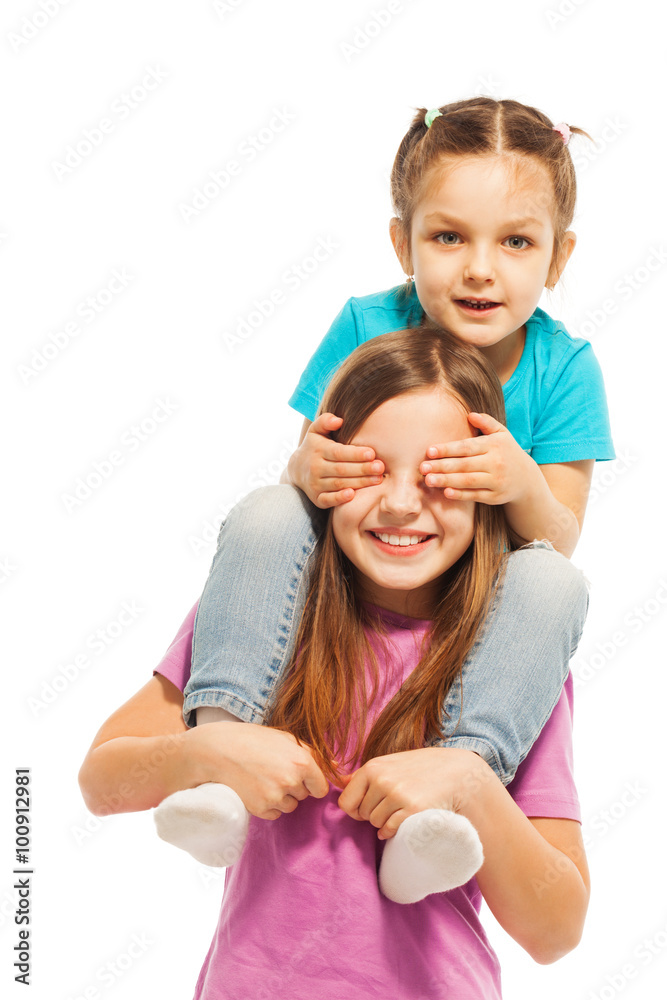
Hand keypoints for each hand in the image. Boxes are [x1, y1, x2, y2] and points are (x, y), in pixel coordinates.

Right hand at [186, 722, 329, 820]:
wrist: (215, 750)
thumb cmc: (251, 740)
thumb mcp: (284, 738)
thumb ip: (312, 753)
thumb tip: (337, 766)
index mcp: (302, 761)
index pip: (321, 787)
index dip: (310, 782)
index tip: (297, 775)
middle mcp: (292, 780)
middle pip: (304, 796)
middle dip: (293, 787)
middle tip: (272, 771)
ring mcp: (276, 796)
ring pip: (289, 806)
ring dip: (280, 797)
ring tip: (261, 779)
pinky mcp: (260, 808)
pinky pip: (273, 814)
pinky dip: (266, 806)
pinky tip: (254, 789)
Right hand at [287, 413, 383, 507]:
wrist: (296, 469)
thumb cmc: (315, 447)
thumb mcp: (316, 431)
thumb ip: (325, 421)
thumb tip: (338, 420)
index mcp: (319, 450)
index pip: (338, 452)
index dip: (355, 454)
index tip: (372, 453)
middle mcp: (315, 468)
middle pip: (341, 469)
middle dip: (362, 469)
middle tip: (380, 467)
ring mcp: (315, 484)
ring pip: (339, 484)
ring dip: (359, 483)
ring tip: (377, 480)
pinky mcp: (317, 498)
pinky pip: (328, 500)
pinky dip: (339, 499)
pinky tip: (352, 495)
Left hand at [337, 747, 489, 839]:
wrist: (457, 774)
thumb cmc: (421, 769)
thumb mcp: (392, 762)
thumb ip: (367, 773)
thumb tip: (339, 780)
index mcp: (373, 767)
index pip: (346, 801)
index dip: (355, 809)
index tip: (367, 808)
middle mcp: (382, 780)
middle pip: (362, 814)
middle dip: (373, 814)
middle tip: (392, 805)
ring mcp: (397, 796)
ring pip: (376, 824)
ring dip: (385, 822)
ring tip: (402, 809)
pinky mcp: (412, 811)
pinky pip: (389, 830)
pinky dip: (393, 831)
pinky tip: (405, 821)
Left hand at [420, 412, 534, 504]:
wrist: (527, 479)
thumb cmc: (507, 452)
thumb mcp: (502, 434)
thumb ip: (487, 423)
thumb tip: (470, 414)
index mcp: (494, 445)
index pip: (467, 447)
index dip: (447, 449)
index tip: (429, 451)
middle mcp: (496, 463)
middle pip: (464, 465)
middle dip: (442, 466)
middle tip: (422, 468)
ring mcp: (496, 481)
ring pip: (468, 481)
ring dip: (447, 481)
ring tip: (428, 480)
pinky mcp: (496, 497)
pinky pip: (476, 495)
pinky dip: (461, 495)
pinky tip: (445, 492)